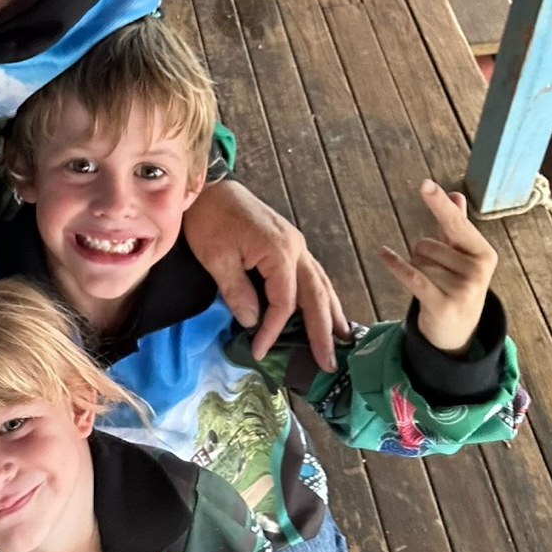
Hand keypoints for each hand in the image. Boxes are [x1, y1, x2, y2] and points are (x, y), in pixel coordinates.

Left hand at [183, 179, 347, 367]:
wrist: (210, 188)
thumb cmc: (210, 220)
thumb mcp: (216, 258)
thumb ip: (237, 292)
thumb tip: (252, 322)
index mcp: (279, 252)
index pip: (284, 302)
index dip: (273, 330)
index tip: (260, 351)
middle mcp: (295, 247)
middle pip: (316, 294)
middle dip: (324, 331)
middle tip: (329, 363)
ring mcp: (296, 243)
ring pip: (321, 282)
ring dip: (331, 312)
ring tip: (342, 339)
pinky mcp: (289, 242)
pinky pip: (312, 273)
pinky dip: (321, 294)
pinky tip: (325, 308)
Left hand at [379, 179, 497, 354]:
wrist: (457, 332)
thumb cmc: (456, 285)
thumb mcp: (460, 256)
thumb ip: (456, 226)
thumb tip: (455, 195)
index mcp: (484, 253)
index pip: (454, 223)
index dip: (438, 204)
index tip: (425, 184)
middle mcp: (478, 270)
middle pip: (426, 244)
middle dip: (423, 255)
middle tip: (437, 275)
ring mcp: (463, 289)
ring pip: (417, 261)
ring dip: (417, 270)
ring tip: (433, 287)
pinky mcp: (443, 305)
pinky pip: (412, 277)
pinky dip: (395, 265)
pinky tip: (383, 254)